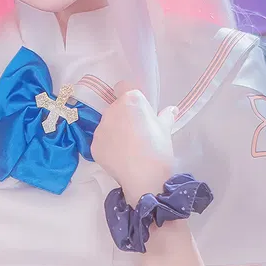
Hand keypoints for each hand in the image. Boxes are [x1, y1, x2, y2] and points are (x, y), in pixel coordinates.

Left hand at [90, 81, 171, 202]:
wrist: (144, 178)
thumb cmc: (158, 149)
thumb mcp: (166, 130)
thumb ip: (166, 116)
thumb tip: (171, 110)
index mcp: (130, 100)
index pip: (124, 87)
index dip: (130, 97)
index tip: (137, 109)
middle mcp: (111, 110)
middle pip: (115, 108)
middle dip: (123, 116)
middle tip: (136, 133)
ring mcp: (100, 128)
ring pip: (107, 125)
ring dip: (115, 131)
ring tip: (128, 148)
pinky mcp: (94, 145)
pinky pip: (101, 141)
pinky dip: (108, 147)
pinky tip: (120, 157)